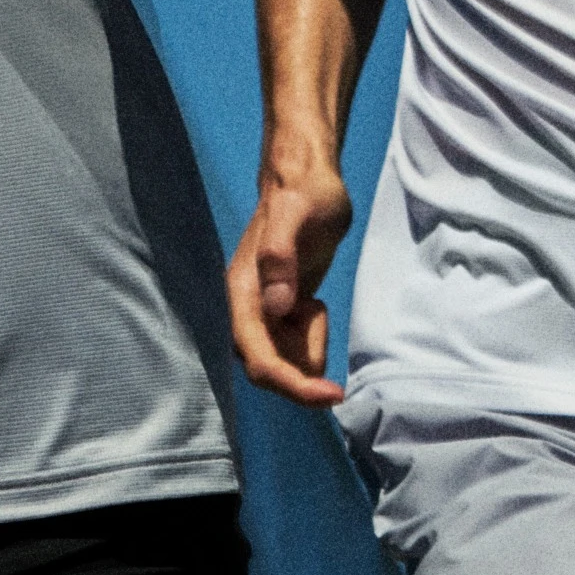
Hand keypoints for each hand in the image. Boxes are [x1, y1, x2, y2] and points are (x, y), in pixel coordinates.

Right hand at [228, 159, 353, 405]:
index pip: (259, 357)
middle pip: (269, 370)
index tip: (329, 394)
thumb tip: (275, 307)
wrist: (307, 181)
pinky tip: (315, 305)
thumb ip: (280, 256)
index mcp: (242, 292)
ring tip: (318, 306)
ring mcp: (263, 313)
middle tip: (332, 364)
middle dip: (302, 377)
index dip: (291, 383)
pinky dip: (311, 338)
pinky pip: (295, 349)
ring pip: (285, 363)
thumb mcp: (295, 214)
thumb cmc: (304, 193)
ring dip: (308, 350)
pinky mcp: (281, 313)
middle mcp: (247, 309)